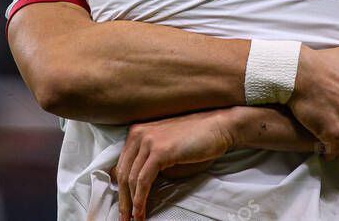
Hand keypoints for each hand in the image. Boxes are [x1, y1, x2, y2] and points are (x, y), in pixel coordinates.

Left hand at [113, 110, 234, 220]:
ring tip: (133, 219)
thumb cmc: (196, 141)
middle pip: (122, 172)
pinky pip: (143, 180)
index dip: (120, 188)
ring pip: (130, 178)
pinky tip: (140, 212)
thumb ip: (149, 163)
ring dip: (130, 204)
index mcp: (137, 132)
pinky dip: (140, 200)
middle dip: (122, 199)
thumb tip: (136, 187)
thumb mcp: (166, 150)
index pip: (121, 165)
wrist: (218, 127)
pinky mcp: (159, 151)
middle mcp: (138, 133)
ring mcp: (147, 140)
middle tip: (123, 218)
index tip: (123, 205)